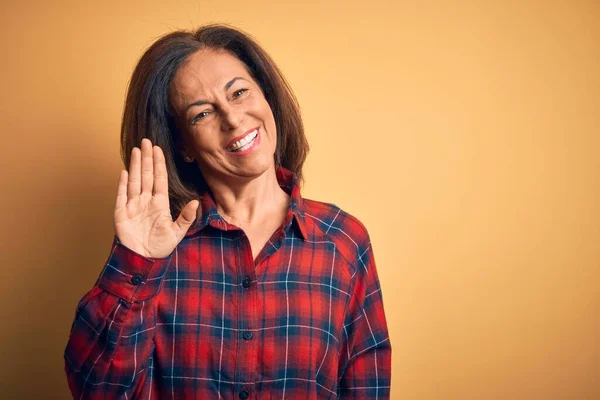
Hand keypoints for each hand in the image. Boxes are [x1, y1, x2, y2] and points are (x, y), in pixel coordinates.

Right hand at [114, 138, 198, 257]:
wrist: (143, 261)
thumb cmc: (160, 247)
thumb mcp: (177, 233)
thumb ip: (186, 218)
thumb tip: (196, 203)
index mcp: (160, 204)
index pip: (160, 179)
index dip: (159, 164)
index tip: (158, 150)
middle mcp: (146, 201)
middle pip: (147, 175)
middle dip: (147, 158)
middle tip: (146, 141)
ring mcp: (133, 206)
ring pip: (135, 181)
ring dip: (135, 166)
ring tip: (136, 150)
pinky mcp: (121, 213)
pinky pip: (122, 196)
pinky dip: (123, 184)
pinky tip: (124, 171)